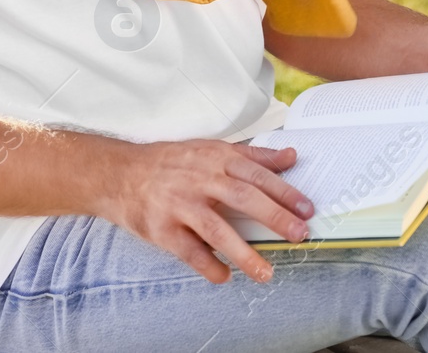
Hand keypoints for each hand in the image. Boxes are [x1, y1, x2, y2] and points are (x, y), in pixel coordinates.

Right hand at [98, 138, 313, 284]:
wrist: (120, 174)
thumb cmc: (172, 163)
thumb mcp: (212, 150)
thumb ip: (253, 156)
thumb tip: (290, 157)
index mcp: (216, 158)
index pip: (256, 174)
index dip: (284, 191)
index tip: (307, 208)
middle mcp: (200, 179)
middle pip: (242, 198)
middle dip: (274, 216)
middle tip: (299, 234)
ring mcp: (179, 204)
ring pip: (216, 230)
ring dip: (244, 253)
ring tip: (266, 272)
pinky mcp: (162, 228)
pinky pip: (189, 251)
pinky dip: (209, 266)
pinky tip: (225, 276)